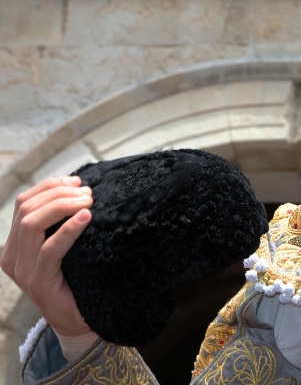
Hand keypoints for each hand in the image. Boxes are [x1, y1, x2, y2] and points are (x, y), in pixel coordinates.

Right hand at [0, 176, 92, 336]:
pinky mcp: (38, 281)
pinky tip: (86, 218)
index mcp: (15, 244)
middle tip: (88, 192)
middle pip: (27, 209)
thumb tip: (82, 189)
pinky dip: (68, 230)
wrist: (76, 320)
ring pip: (32, 224)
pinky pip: (50, 249)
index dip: (49, 186)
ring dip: (63, 206)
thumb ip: (62, 223)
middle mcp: (12, 255)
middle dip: (59, 193)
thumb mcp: (64, 246)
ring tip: (89, 201)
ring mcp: (22, 269)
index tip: (77, 180)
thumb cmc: (75, 278)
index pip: (23, 202)